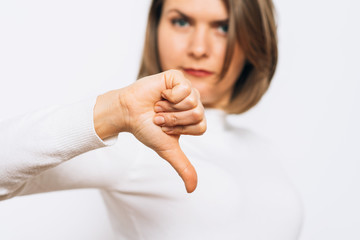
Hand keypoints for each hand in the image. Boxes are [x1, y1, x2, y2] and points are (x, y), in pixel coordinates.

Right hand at [94, 70, 205, 192]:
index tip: (165, 127)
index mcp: (194, 117)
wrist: (127, 113)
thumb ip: (183, 167)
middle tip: (159, 116)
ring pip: (192, 102)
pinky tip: (160, 95)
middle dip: (173, 120)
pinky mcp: (177, 78)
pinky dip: (168, 96)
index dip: (180, 130)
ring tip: (158, 106)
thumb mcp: (167, 149)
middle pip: (198, 115)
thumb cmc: (146, 128)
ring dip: (169, 109)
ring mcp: (186, 89)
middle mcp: (193, 102)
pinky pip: (184, 89)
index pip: (200, 127)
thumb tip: (192, 190)